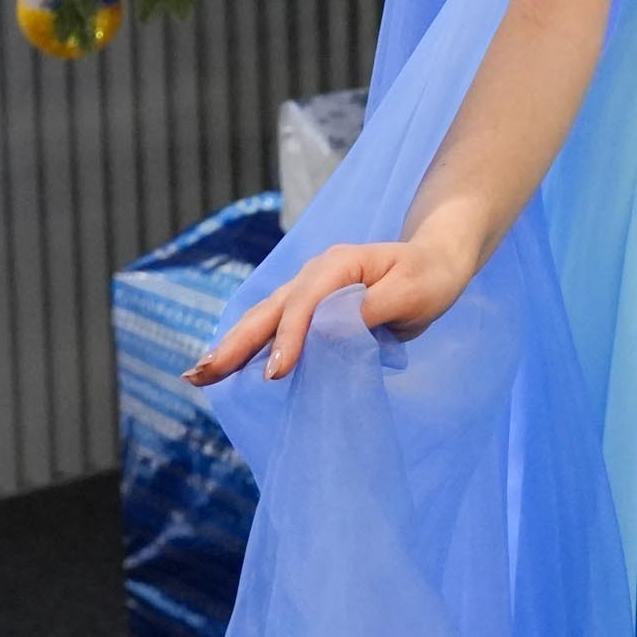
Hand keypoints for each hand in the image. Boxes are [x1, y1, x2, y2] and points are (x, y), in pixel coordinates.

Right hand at [184, 236, 478, 385]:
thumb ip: (371, 310)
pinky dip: (250, 346)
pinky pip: (274, 326)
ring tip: (200, 375)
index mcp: (339, 266)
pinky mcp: (310, 308)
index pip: (305, 304)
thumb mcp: (411, 293)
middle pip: (270, 310)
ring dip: (232, 346)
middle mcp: (315, 275)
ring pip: (264, 318)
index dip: (289, 339)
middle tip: (202, 375)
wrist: (436, 260)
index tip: (275, 375)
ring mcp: (308, 290)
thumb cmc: (429, 277)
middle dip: (236, 343)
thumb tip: (329, 332)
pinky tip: (227, 367)